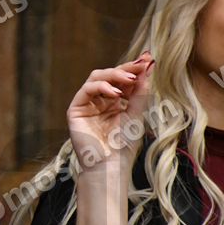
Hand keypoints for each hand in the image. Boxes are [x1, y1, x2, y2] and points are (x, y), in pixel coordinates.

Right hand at [67, 51, 153, 172]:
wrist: (110, 164)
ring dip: (114, 75)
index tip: (148, 60)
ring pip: (96, 78)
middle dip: (125, 69)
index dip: (133, 69)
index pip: (121, 80)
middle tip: (140, 65)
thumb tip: (148, 66)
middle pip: (108, 75)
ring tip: (130, 79)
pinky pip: (86, 90)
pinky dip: (102, 87)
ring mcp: (86, 104)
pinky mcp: (75, 109)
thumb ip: (140, 91)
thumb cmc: (124, 144)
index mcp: (113, 102)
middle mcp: (98, 100)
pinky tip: (116, 93)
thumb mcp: (137, 113)